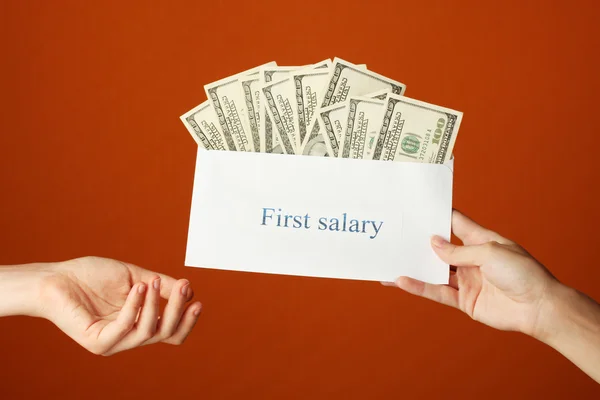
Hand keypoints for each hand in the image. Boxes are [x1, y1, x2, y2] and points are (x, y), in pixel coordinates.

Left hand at [36, 256, 201, 355]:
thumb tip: (188, 290)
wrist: (57, 278)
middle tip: (184, 287)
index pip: (171, 333)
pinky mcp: (98, 342)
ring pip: (149, 331)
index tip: (196, 300)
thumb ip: (161, 285)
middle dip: (178, 309)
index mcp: (139, 324)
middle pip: (166, 333)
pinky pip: (126, 327)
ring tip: (153, 281)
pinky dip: (136, 306)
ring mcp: (114, 342)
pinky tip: (138, 287)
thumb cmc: (92, 276)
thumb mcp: (135, 277)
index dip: (187, 320)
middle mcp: (129, 337)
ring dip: (157, 304)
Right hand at [392, 210, 557, 337]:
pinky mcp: (464, 301)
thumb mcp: (489, 252)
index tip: (417, 207)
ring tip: (389, 261)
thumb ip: (458, 251)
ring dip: (413, 267)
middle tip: (396, 234)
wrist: (538, 308)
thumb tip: (433, 244)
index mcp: (481, 240)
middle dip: (419, 242)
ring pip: (433, 272)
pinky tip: (402, 281)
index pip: (455, 223)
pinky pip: (437, 292)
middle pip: (439, 249)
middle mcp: (471, 259)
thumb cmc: (522, 273)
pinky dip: (419, 287)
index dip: (438, 214)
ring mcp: (466, 280)